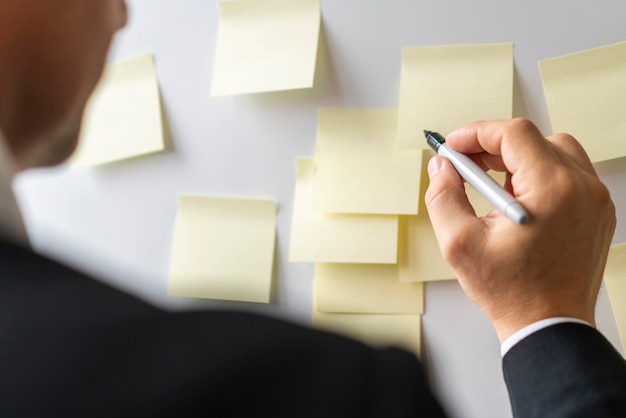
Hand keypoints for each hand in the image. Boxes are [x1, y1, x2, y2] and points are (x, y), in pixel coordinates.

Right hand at [425, 119, 615, 341]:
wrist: (549, 325)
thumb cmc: (512, 292)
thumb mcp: (460, 243)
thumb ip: (443, 196)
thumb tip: (441, 168)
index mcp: (552, 190)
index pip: (514, 134)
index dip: (477, 133)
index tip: (454, 146)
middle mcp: (582, 188)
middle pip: (534, 139)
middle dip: (494, 146)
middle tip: (467, 164)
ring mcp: (595, 200)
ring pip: (554, 152)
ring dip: (518, 159)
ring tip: (492, 185)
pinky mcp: (597, 212)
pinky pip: (568, 174)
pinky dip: (538, 176)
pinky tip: (516, 200)